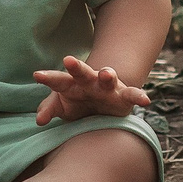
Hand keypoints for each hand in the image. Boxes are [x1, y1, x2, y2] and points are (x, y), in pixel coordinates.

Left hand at [32, 54, 150, 123]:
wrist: (102, 102)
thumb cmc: (77, 103)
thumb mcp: (63, 105)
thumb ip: (50, 109)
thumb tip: (39, 120)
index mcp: (71, 84)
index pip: (58, 80)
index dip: (48, 78)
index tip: (37, 75)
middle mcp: (90, 82)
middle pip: (82, 73)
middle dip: (76, 67)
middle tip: (68, 60)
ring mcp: (108, 87)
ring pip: (108, 78)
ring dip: (108, 75)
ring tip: (107, 74)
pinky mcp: (124, 96)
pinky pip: (132, 95)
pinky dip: (139, 96)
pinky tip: (145, 101)